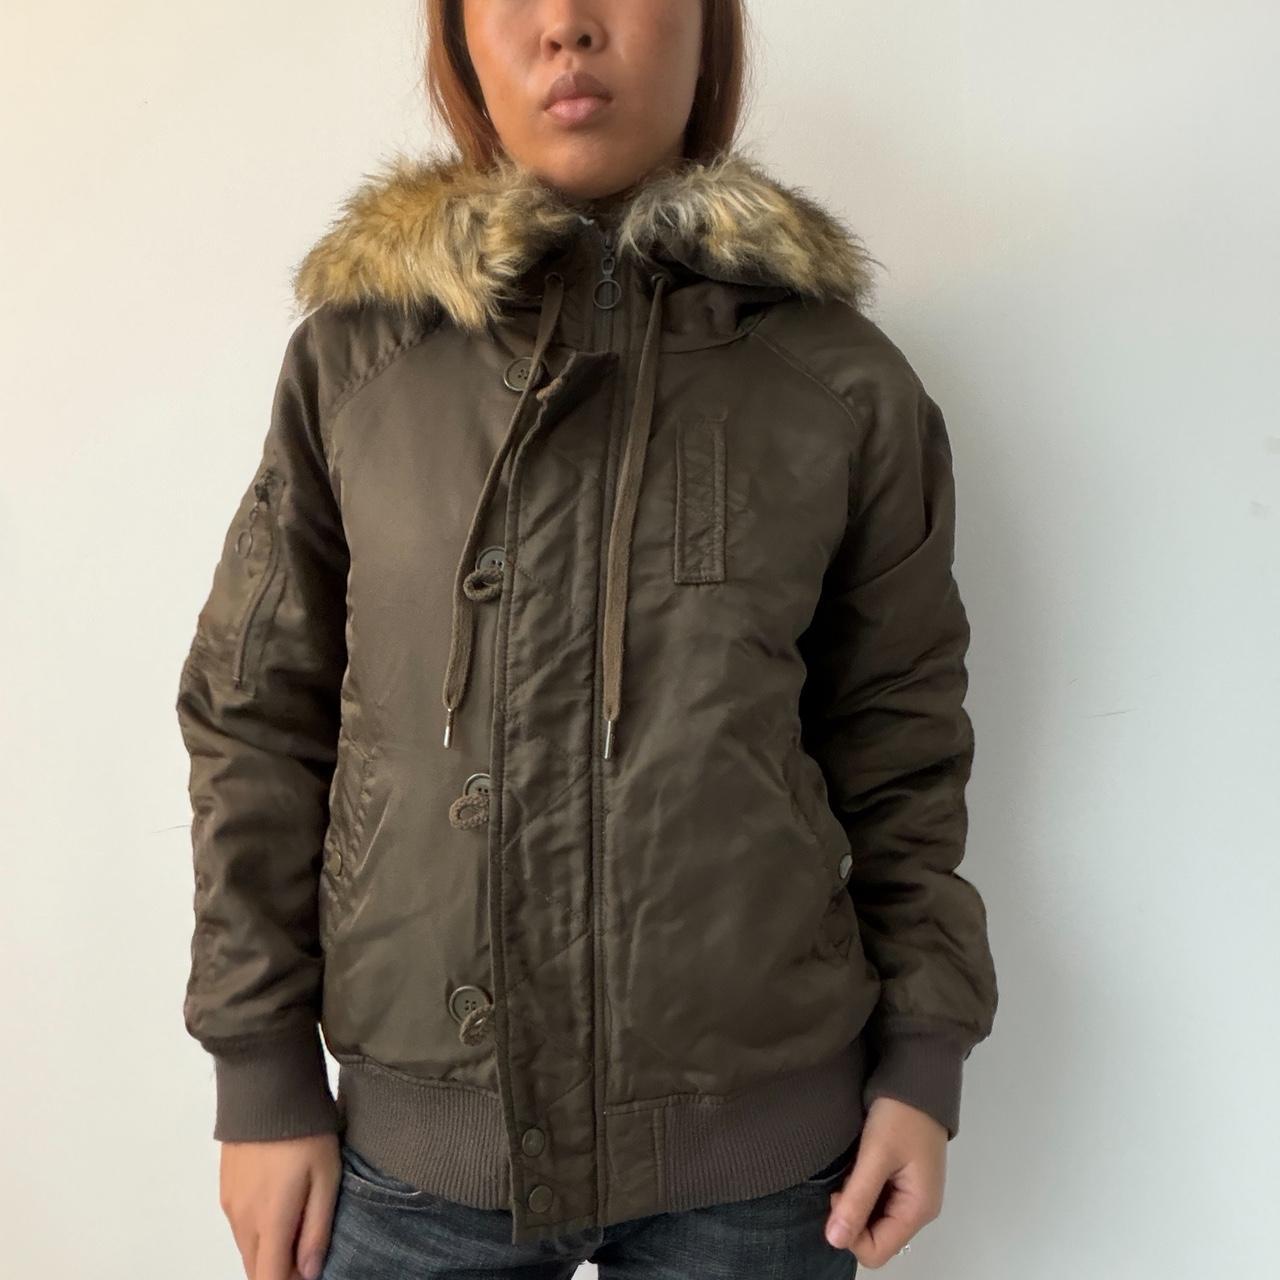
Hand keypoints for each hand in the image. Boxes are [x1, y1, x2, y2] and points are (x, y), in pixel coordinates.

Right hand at [219, 1134, 340, 1279]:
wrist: (266, 1088)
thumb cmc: (304, 1131)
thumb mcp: (326, 1177)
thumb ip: (317, 1229)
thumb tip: (309, 1272)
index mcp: (269, 1221)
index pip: (268, 1279)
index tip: (307, 1274)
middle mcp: (242, 1219)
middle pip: (256, 1268)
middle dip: (280, 1270)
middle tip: (308, 1252)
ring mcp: (229, 1204)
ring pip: (247, 1247)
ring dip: (269, 1249)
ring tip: (299, 1225)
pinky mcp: (225, 1188)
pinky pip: (240, 1225)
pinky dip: (258, 1230)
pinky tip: (280, 1207)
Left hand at [822, 1097, 946, 1266]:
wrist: (916, 1077)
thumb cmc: (900, 1113)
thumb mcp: (875, 1154)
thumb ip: (857, 1199)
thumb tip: (834, 1240)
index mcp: (917, 1209)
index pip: (876, 1252)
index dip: (850, 1232)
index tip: (839, 1195)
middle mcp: (917, 1208)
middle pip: (875, 1238)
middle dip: (852, 1216)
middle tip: (843, 1180)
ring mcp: (911, 1194)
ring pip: (873, 1220)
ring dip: (856, 1202)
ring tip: (851, 1170)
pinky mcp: (902, 1180)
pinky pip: (877, 1201)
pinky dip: (861, 1190)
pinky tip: (856, 1167)